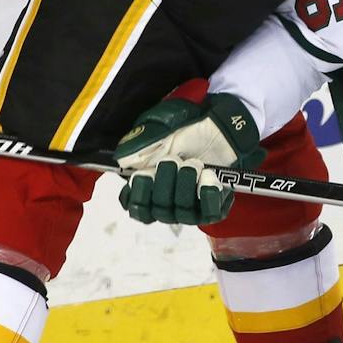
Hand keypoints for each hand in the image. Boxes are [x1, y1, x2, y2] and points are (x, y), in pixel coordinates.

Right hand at [114, 84, 263, 225]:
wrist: (220, 129)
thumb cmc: (187, 132)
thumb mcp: (158, 133)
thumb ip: (138, 148)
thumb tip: (122, 162)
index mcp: (149, 187)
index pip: (136, 207)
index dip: (138, 195)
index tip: (144, 174)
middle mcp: (167, 203)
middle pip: (157, 210)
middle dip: (164, 183)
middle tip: (174, 160)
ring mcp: (190, 209)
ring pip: (180, 213)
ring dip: (185, 184)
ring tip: (194, 163)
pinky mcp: (212, 208)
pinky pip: (206, 213)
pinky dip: (206, 193)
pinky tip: (207, 175)